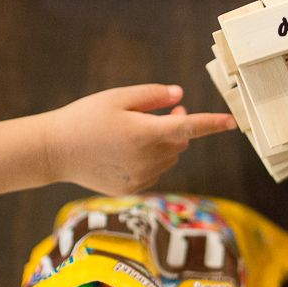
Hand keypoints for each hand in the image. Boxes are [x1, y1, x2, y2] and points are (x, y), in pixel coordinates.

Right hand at [42, 84, 234, 194]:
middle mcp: (147, 159)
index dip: (212, 123)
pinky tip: (125, 152)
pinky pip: (155, 172)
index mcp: (145, 133)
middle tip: (165, 112)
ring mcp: (140, 178)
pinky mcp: (132, 190)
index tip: (232, 121)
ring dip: (164, 145)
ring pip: (169, 158)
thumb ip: (152, 96)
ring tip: (135, 133)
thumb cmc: (85, 118)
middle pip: (180, 142)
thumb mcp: (117, 98)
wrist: (55, 151)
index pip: (189, 127)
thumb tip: (180, 97)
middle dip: (178, 127)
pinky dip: (150, 160)